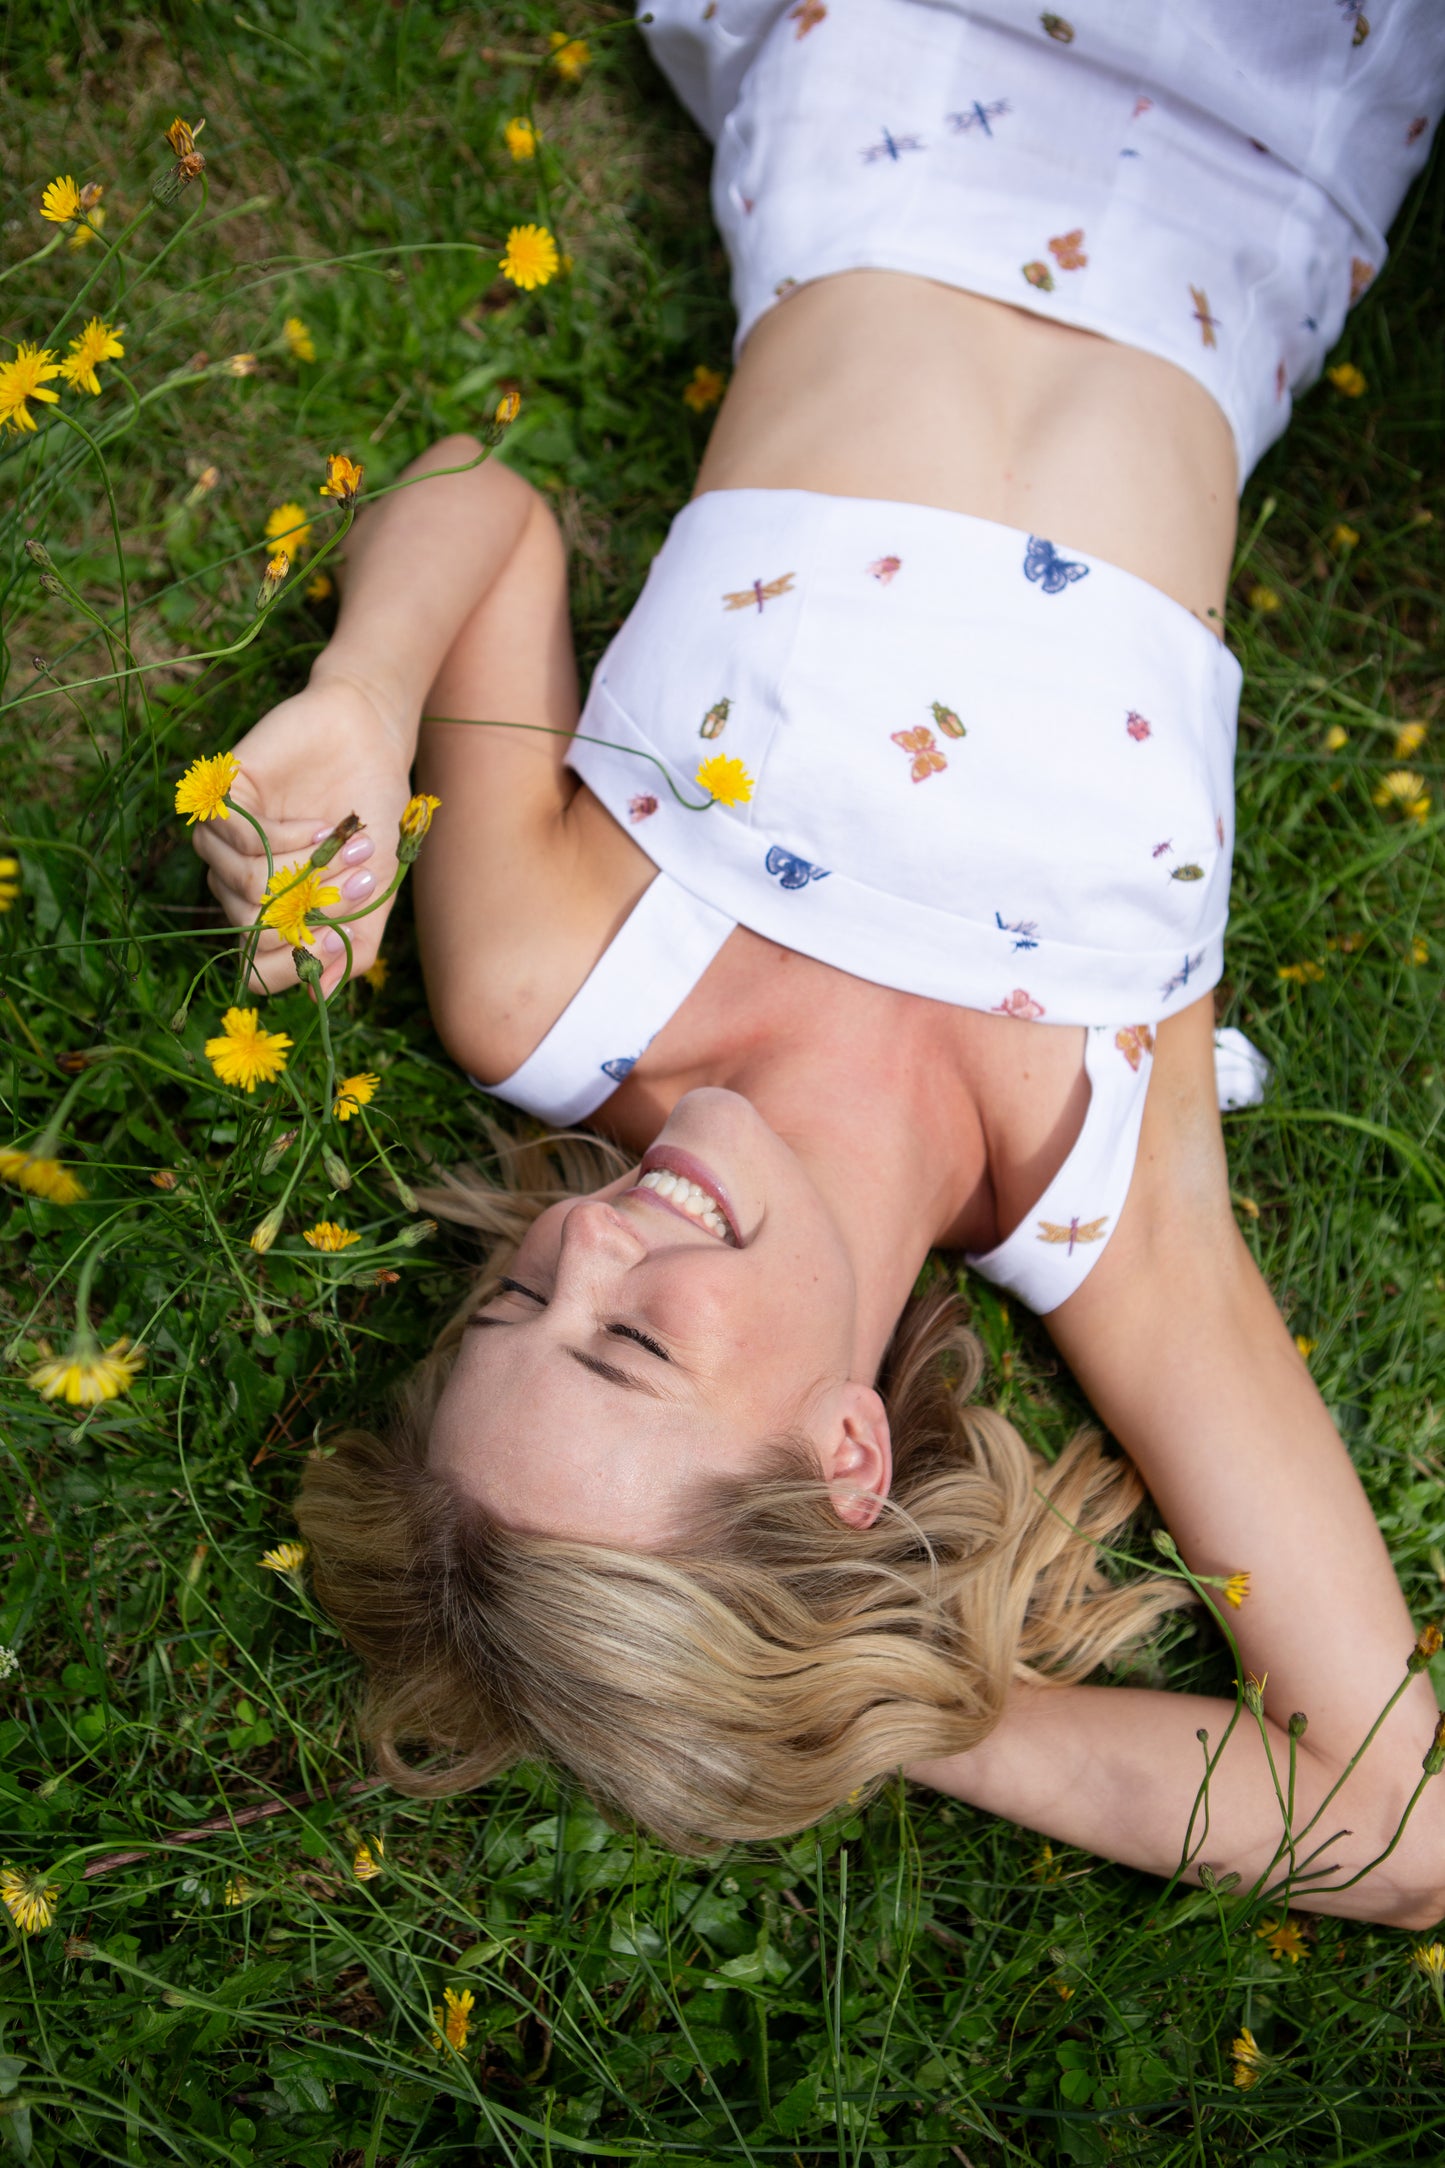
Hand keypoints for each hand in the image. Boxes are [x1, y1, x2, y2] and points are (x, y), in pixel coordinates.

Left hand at [191, 672, 414, 996]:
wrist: (371, 743)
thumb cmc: (370, 820)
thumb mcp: (372, 898)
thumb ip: (350, 952)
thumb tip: (317, 999)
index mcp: (267, 911)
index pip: (256, 968)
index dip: (300, 961)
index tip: (345, 938)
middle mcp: (238, 881)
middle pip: (255, 930)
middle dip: (318, 908)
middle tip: (363, 875)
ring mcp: (226, 840)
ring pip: (246, 888)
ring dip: (310, 871)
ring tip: (351, 842)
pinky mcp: (223, 798)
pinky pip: (242, 843)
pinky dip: (289, 841)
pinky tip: (319, 826)